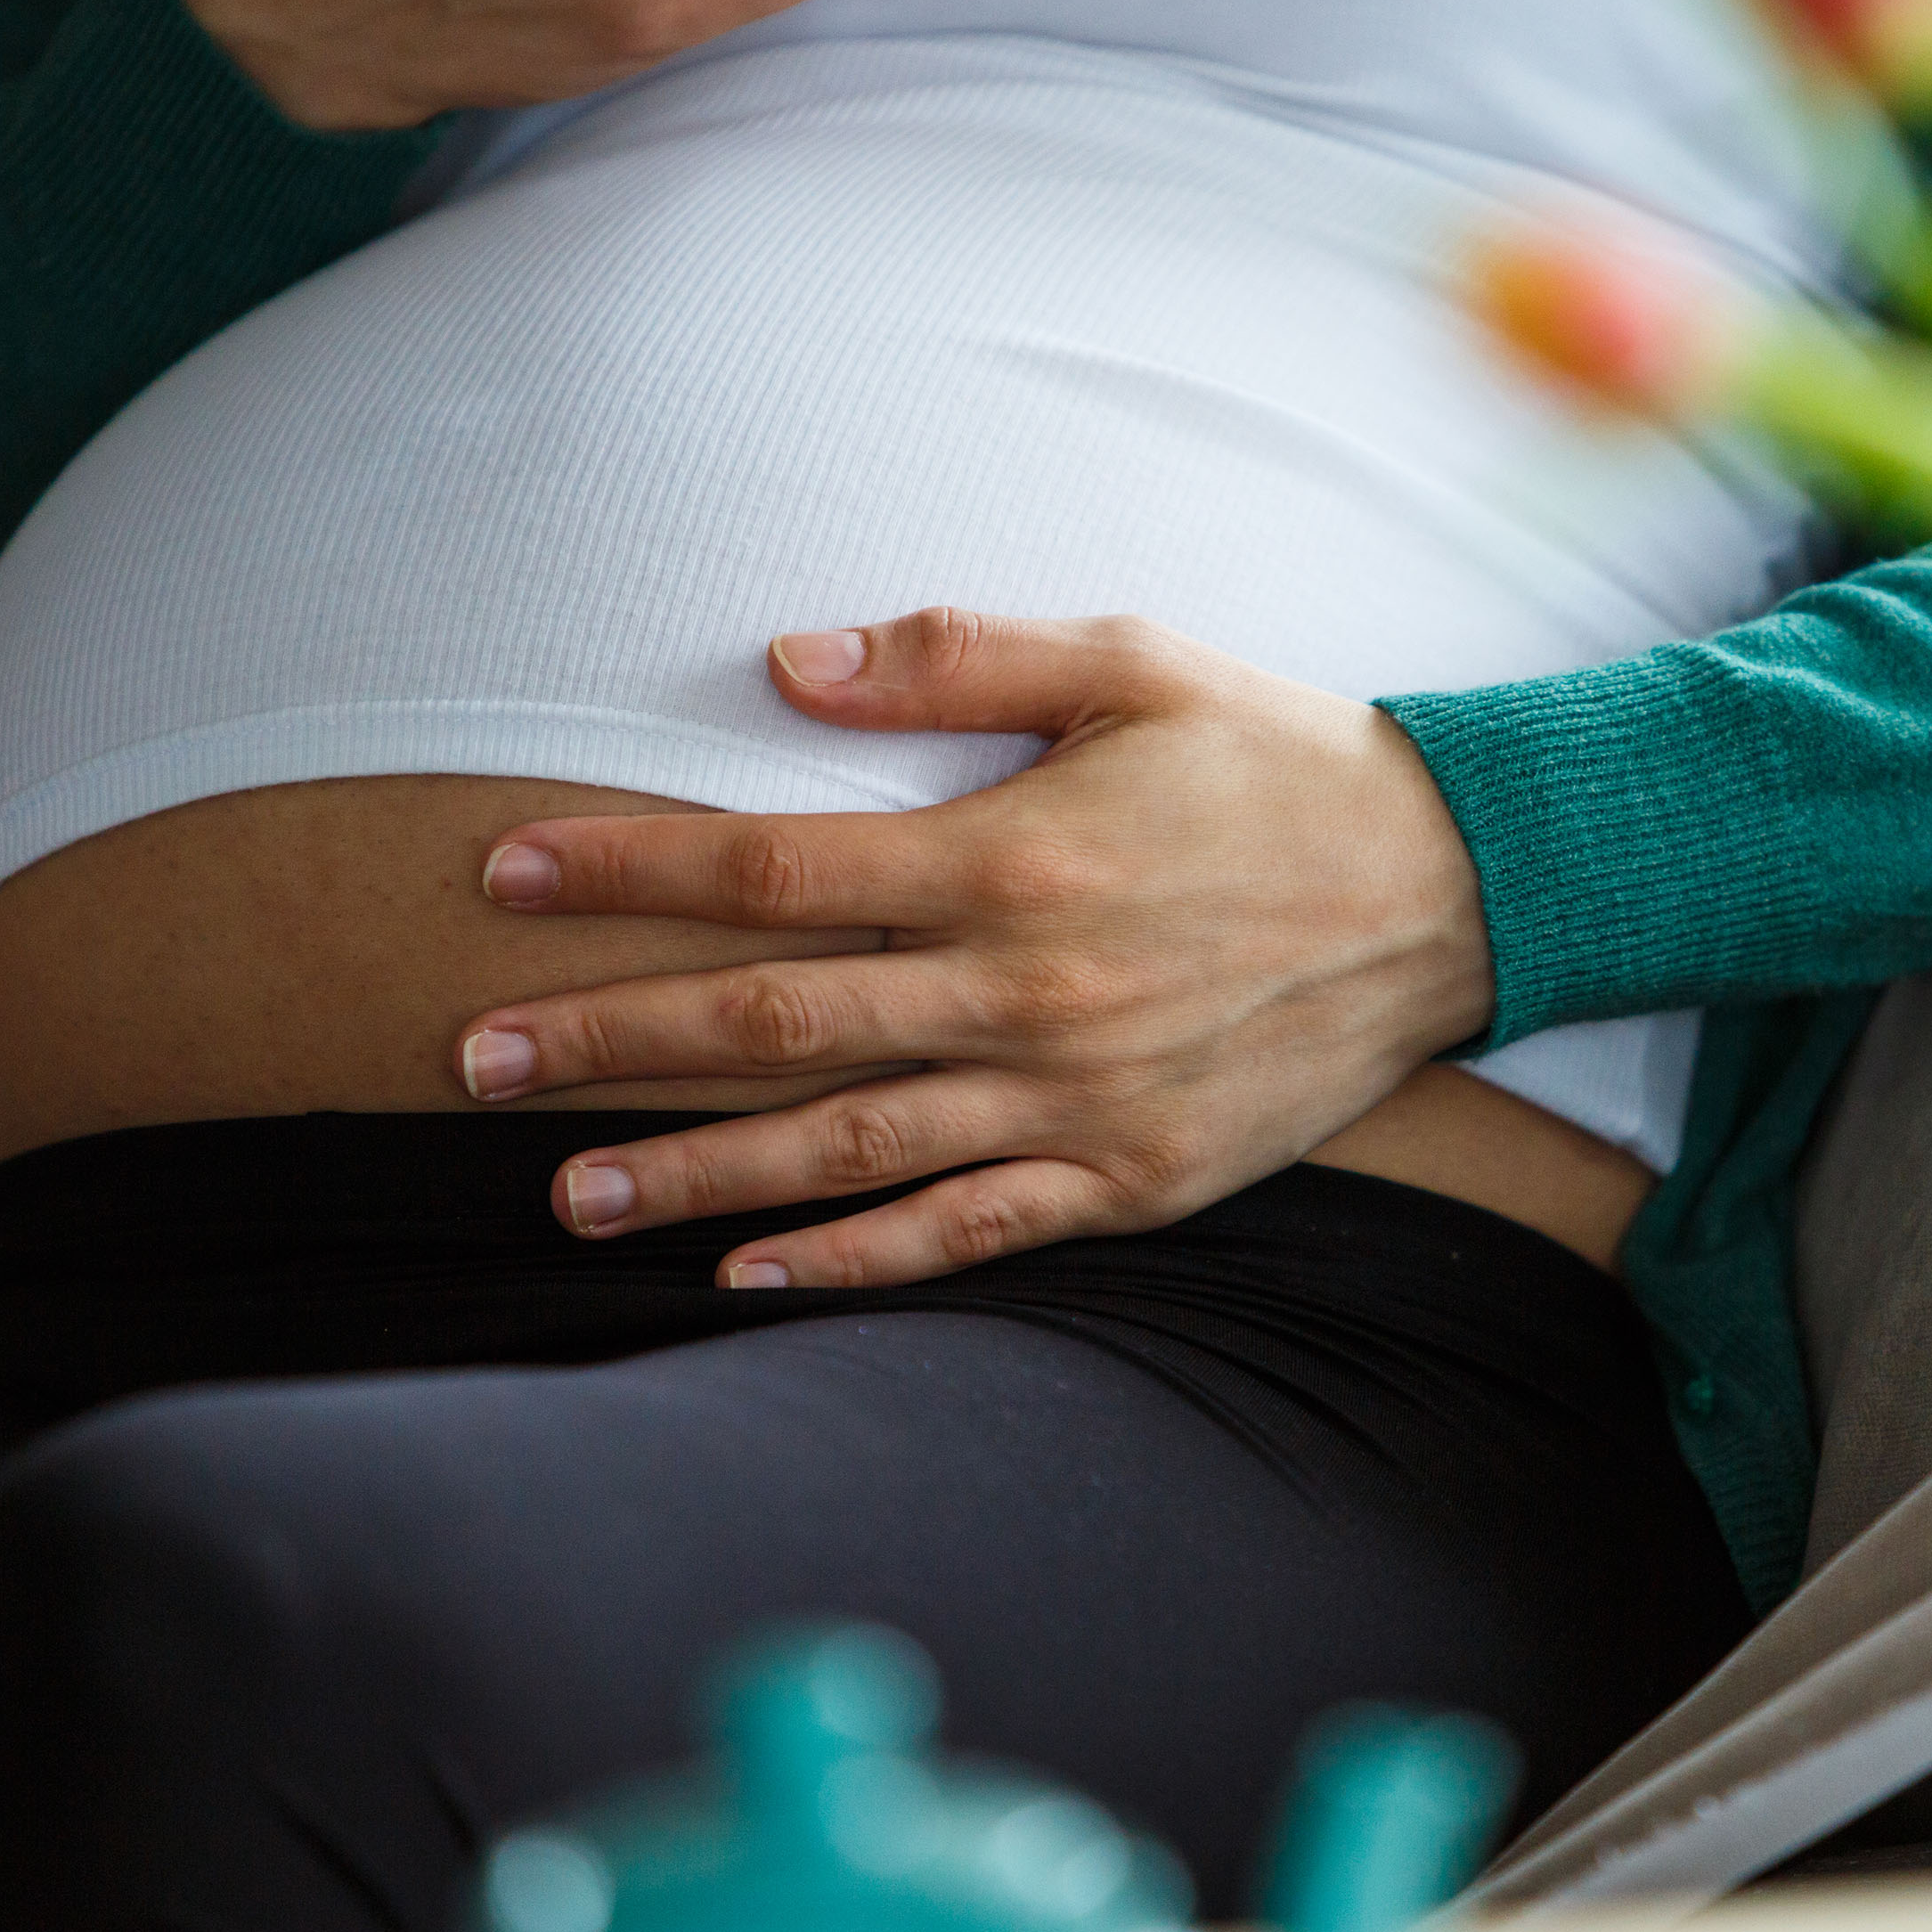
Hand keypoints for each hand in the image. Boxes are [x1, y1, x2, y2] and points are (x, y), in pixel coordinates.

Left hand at [453, 611, 1498, 1285]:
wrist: (1456, 892)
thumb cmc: (1280, 762)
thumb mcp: (1133, 658)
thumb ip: (954, 655)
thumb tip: (781, 662)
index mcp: (1012, 855)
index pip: (770, 868)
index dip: (625, 871)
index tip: (502, 876)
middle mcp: (1027, 993)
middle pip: (771, 1026)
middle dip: (609, 1040)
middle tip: (475, 1063)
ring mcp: (1077, 1103)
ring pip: (845, 1147)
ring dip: (694, 1175)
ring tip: (565, 1194)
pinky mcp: (1132, 1178)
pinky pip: (967, 1232)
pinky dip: (853, 1262)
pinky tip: (747, 1275)